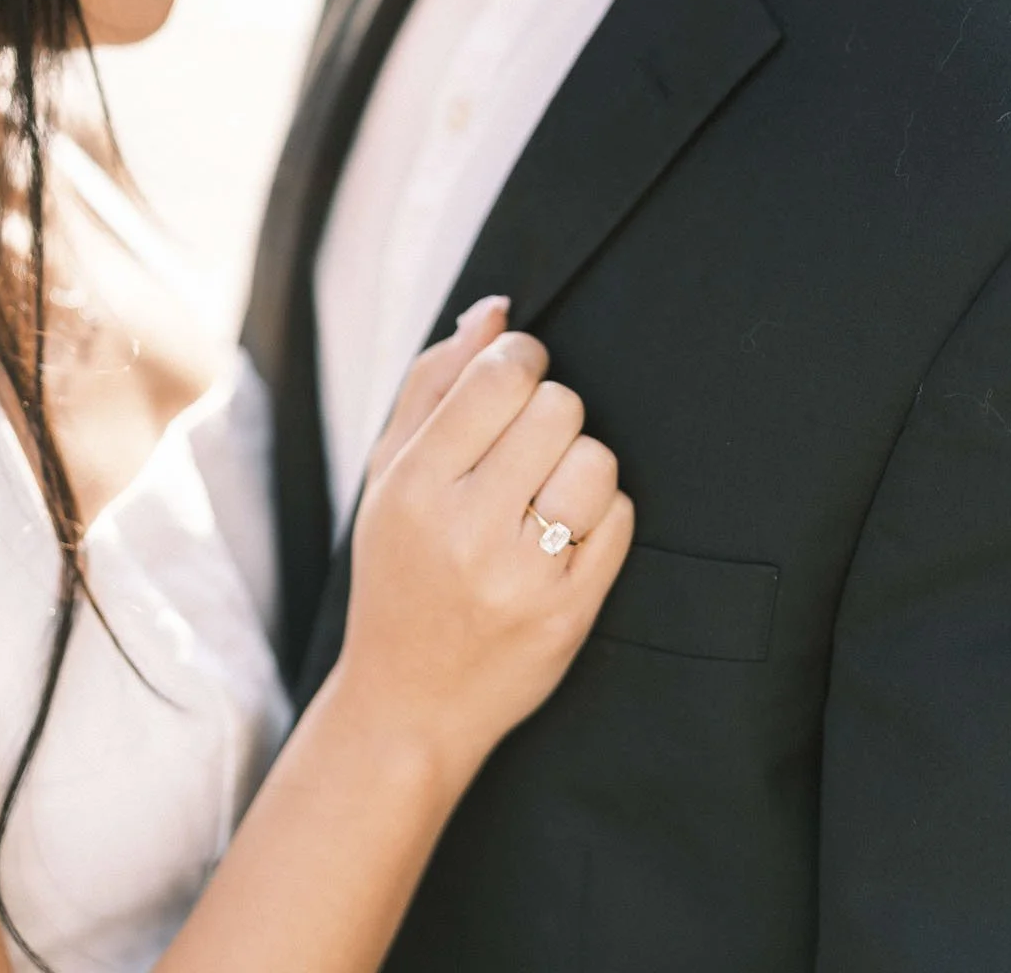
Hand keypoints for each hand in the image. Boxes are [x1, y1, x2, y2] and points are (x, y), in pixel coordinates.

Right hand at [337, 299, 633, 788]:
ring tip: (544, 492)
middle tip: (524, 447)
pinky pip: (621, 519)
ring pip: (597, 460)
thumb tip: (496, 311)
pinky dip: (602, 516)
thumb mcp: (388, 474)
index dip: (522, 360)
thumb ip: (435, 382)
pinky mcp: (571, 612)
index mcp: (414, 484)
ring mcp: (525, 574)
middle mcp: (467, 527)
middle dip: (550, 412)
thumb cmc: (399, 570)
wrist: (409, 700)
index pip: (499, 375)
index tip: (515, 379)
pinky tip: (563, 536)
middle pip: (558, 408)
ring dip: (580, 465)